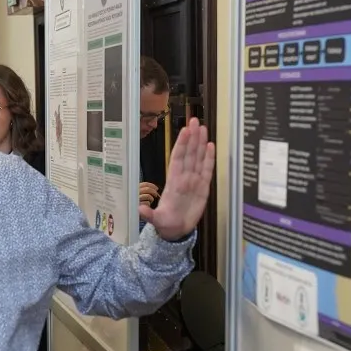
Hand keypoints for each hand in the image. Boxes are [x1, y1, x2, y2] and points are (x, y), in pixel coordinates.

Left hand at [139, 117, 214, 240]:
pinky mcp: (203, 188)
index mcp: (173, 181)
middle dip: (192, 137)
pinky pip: (207, 170)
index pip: (178, 158)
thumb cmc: (165, 223)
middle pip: (189, 153)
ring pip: (198, 158)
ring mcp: (194, 181)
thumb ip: (149, 215)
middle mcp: (184, 177)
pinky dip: (210, 159)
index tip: (184, 131)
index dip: (181, 144)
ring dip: (200, 143)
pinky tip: (211, 146)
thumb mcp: (156, 220)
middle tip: (194, 120)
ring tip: (203, 127)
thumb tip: (139, 210)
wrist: (176, 230)